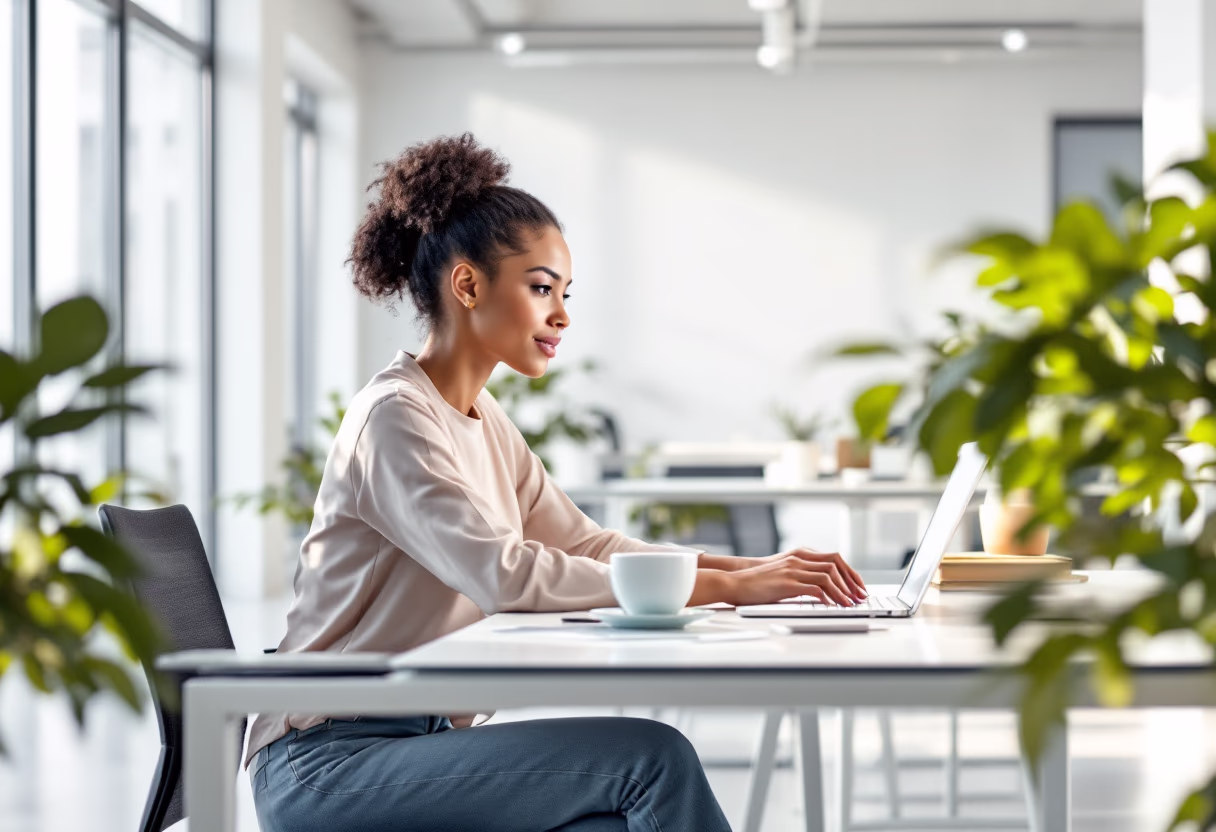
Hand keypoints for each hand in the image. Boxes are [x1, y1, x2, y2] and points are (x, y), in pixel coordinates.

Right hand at [726, 548, 866, 606]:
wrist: (736, 583)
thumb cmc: (758, 582)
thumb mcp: (783, 575)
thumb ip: (801, 577)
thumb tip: (821, 590)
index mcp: (799, 556)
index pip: (834, 558)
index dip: (850, 573)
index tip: (858, 587)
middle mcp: (798, 560)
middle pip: (835, 565)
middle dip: (851, 582)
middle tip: (860, 597)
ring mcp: (793, 570)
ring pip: (828, 576)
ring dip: (842, 591)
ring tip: (849, 604)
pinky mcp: (787, 583)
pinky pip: (814, 588)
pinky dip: (827, 597)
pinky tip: (831, 606)